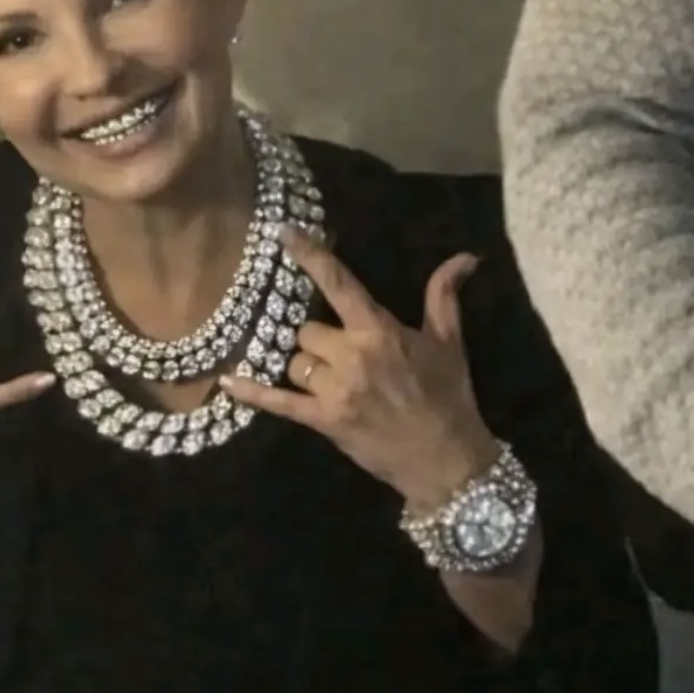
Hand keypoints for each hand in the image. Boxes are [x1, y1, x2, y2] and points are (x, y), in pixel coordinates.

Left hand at [222, 226, 497, 509]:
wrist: (446, 460)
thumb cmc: (448, 398)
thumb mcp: (450, 343)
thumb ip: (444, 296)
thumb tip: (466, 256)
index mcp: (379, 331)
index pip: (339, 283)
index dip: (310, 255)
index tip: (284, 233)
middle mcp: (352, 355)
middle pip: (306, 330)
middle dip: (318, 339)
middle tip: (340, 355)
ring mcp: (334, 390)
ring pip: (295, 362)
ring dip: (305, 366)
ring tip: (330, 381)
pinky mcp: (322, 421)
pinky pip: (278, 402)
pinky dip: (251, 392)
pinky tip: (227, 381)